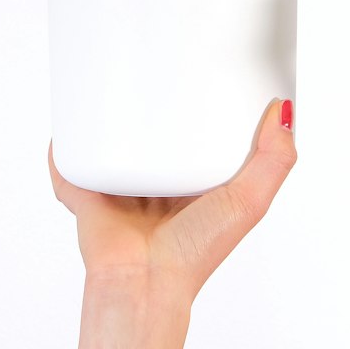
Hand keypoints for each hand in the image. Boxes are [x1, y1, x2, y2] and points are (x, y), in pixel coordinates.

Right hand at [50, 98, 295, 348]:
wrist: (142, 284)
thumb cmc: (193, 255)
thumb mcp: (249, 202)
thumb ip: (275, 160)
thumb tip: (282, 110)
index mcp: (192, 184)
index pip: (198, 136)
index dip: (206, 107)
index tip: (212, 73)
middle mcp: (156, 184)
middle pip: (155, 133)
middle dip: (157, 103)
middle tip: (164, 64)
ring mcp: (120, 186)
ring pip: (114, 139)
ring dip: (113, 114)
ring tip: (119, 78)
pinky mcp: (87, 191)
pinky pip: (71, 163)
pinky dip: (67, 143)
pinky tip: (73, 117)